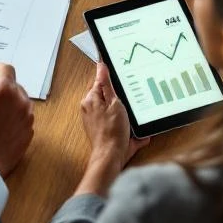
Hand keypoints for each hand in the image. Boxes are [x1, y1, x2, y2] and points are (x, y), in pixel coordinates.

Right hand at [0, 63, 33, 177]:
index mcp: (5, 91)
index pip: (6, 68)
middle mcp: (21, 101)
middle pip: (13, 84)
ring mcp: (27, 116)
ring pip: (19, 100)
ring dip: (7, 100)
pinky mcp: (30, 130)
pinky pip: (23, 115)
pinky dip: (13, 115)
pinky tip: (0, 125)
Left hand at [75, 64, 149, 195]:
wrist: (111, 156)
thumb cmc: (112, 130)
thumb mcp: (113, 102)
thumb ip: (107, 84)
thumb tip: (101, 66)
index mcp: (90, 100)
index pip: (99, 81)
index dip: (111, 79)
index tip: (121, 76)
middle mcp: (90, 109)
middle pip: (107, 95)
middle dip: (119, 97)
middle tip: (129, 100)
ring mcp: (96, 120)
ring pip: (113, 108)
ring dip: (124, 111)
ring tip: (131, 116)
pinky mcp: (103, 130)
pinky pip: (116, 121)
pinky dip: (125, 123)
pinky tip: (133, 128)